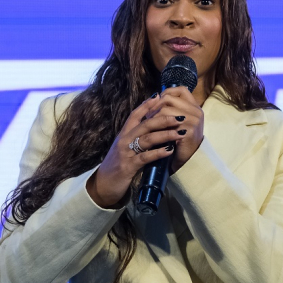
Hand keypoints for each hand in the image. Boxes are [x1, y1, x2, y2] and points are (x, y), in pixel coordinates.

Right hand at [87, 94, 188, 208]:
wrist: (102, 185)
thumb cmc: (116, 166)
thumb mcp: (124, 148)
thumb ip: (135, 138)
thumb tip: (152, 130)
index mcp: (123, 134)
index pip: (135, 115)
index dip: (147, 105)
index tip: (160, 96)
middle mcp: (124, 140)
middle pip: (145, 124)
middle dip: (163, 119)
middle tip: (179, 116)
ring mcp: (126, 152)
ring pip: (147, 138)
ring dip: (165, 134)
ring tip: (180, 132)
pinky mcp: (129, 166)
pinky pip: (146, 157)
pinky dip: (159, 153)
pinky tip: (170, 151)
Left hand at [147, 86, 203, 173]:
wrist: (187, 161)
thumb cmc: (180, 141)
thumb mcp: (177, 122)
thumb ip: (172, 109)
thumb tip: (155, 96)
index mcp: (194, 107)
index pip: (181, 90)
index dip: (166, 93)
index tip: (157, 102)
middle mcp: (196, 111)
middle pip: (169, 98)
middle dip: (155, 106)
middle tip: (148, 117)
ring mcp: (193, 121)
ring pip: (165, 110)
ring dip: (153, 117)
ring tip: (149, 125)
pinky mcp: (188, 131)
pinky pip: (166, 123)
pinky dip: (156, 127)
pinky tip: (152, 133)